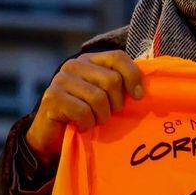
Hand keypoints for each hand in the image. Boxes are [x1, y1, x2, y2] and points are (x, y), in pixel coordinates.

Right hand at [24, 51, 144, 166]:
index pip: (117, 57)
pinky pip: (83, 111)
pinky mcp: (52, 97)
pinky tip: (81, 126)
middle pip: (111, 80)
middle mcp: (73, 65)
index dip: (133, 76)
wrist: (52, 137)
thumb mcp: (105, 97)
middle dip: (115, 104)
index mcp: (89, 60)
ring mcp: (61, 79)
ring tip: (94, 121)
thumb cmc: (84, 115)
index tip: (138, 97)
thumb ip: (120, 86)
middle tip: (107, 115)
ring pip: (98, 98)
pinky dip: (87, 123)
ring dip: (101, 116)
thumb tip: (143, 88)